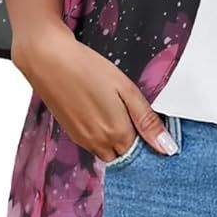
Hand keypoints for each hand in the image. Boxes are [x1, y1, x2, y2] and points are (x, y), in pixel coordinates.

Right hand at [11, 20, 177, 159]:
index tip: (151, 126)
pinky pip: (94, 145)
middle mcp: (99, 144)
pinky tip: (101, 112)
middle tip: (134, 116)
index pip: (143, 153)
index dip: (150, 141)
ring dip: (117, 141)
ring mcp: (83, 141)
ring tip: (117, 111)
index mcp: (118, 134)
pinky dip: (102, 136)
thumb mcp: (126, 90)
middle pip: (125, 155)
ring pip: (109, 152)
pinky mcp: (71, 134)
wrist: (48, 60)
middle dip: (134, 143)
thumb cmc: (88, 69)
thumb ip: (147, 121)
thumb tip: (168, 148)